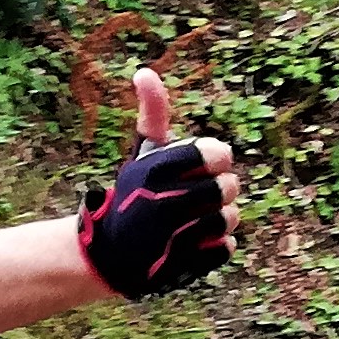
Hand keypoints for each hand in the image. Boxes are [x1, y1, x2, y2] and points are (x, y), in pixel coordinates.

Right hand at [80, 65, 241, 299]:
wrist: (108, 253)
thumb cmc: (134, 195)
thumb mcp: (141, 155)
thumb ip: (152, 114)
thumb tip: (145, 71)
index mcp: (153, 171)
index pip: (216, 152)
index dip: (216, 158)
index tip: (204, 164)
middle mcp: (160, 203)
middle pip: (227, 187)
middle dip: (220, 189)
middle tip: (203, 194)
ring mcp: (171, 239)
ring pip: (229, 218)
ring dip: (221, 218)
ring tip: (201, 218)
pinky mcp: (180, 267)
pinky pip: (226, 250)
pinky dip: (218, 246)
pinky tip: (199, 240)